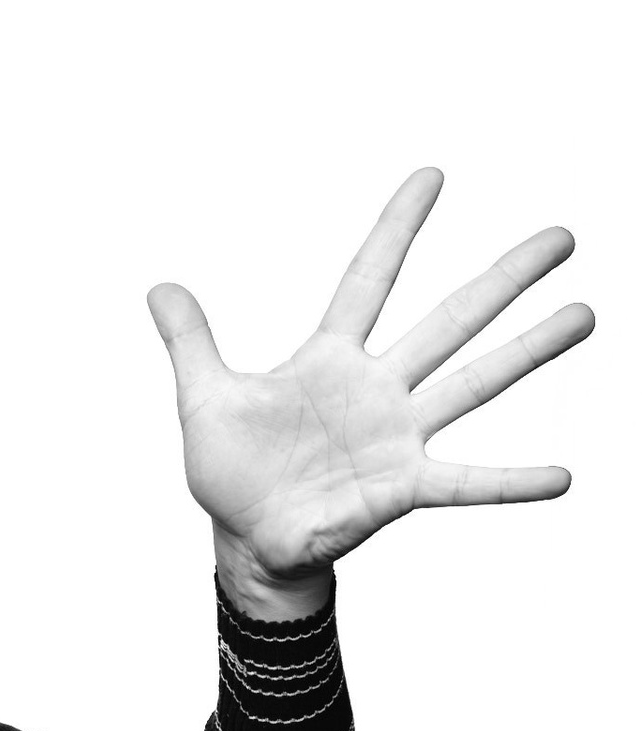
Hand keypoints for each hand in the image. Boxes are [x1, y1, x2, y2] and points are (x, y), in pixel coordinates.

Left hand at [147, 167, 590, 588]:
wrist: (246, 541)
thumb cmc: (232, 472)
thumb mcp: (204, 399)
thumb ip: (191, 342)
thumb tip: (159, 287)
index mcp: (329, 359)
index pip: (368, 278)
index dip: (397, 229)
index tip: (432, 176)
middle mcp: (377, 389)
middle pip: (448, 319)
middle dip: (503, 278)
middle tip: (562, 236)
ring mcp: (398, 437)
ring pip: (474, 382)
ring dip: (528, 350)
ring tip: (585, 314)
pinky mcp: (404, 488)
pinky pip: (468, 483)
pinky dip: (513, 482)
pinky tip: (562, 477)